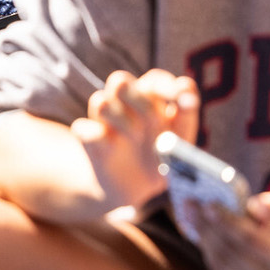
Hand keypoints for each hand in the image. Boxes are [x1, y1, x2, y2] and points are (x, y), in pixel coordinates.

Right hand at [70, 69, 198, 211]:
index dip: (167, 85)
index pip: (154, 79)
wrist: (133, 190)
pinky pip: (83, 128)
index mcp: (149, 101)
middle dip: (140, 100)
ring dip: (121, 120)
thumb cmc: (160, 161)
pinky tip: (111, 148)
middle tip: (155, 122)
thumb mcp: (180, 144)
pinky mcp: (88, 139)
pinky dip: (97, 137)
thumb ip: (185, 118)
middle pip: (120, 81)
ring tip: (135, 138)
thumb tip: (187, 90)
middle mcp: (124, 106)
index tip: (182, 100)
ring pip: (100, 101)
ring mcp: (103, 121)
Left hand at [187, 192, 269, 269]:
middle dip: (206, 227)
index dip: (226, 222)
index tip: (207, 204)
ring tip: (191, 216)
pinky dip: (209, 253)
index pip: (250, 240)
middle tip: (189, 204)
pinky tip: (202, 234)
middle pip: (229, 254)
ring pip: (221, 266)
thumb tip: (255, 207)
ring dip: (204, 240)